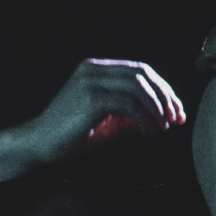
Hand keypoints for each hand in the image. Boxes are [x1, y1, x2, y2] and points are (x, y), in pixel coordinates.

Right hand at [24, 58, 185, 163]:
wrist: (38, 146)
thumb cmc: (69, 136)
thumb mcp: (105, 119)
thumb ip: (129, 111)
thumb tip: (162, 114)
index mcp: (95, 69)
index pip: (139, 70)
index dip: (162, 89)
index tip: (176, 111)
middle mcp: (93, 69)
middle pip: (142, 74)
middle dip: (165, 96)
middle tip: (177, 118)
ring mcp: (90, 81)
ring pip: (138, 87)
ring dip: (157, 109)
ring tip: (164, 128)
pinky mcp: (91, 98)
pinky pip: (129, 105)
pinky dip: (145, 120)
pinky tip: (150, 134)